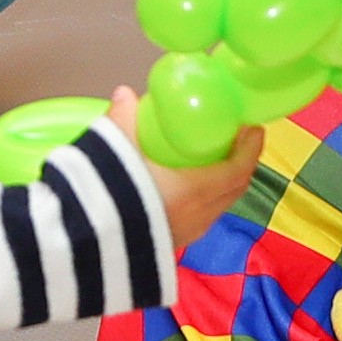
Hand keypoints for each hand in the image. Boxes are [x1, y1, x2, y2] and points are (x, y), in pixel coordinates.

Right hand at [109, 83, 271, 252]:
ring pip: (217, 206)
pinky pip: (200, 219)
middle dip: (239, 163)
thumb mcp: (117, 145)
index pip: (238, 168)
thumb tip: (125, 95)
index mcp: (198, 188)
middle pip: (233, 189)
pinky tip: (185, 190)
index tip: (255, 127)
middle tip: (234, 140)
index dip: (251, 148)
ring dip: (221, 183)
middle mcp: (200, 214)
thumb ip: (125, 117)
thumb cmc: (112, 188)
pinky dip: (203, 200)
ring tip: (210, 162)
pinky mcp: (171, 246)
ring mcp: (187, 234)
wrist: (87, 241)